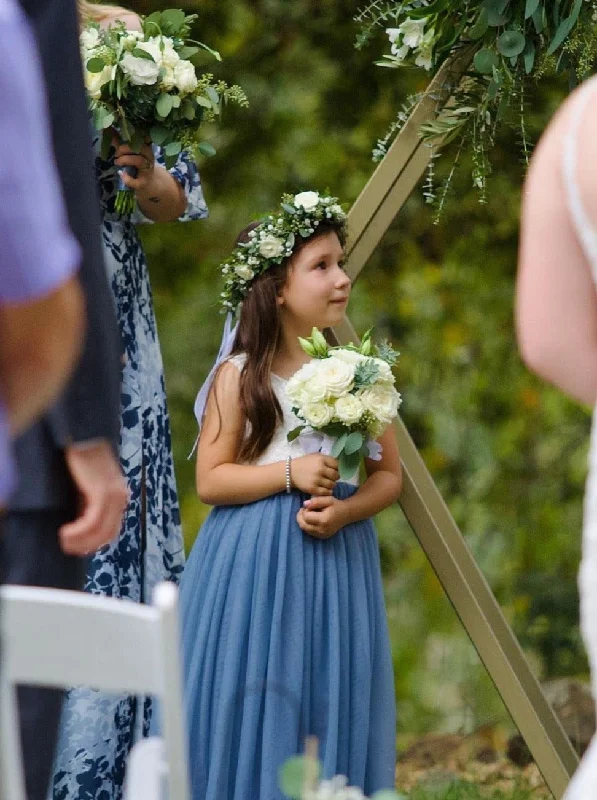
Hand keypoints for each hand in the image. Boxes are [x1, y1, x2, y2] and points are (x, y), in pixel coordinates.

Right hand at [59, 441, 128, 556]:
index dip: (93, 544)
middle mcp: (121, 497)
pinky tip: (65, 532)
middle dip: (86, 547)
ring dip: (80, 541)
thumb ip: (87, 504)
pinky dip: (79, 531)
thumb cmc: (81, 459)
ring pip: (100, 531)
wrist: (83, 434)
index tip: (75, 548)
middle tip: (66, 547)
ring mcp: (114, 495)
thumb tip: (78, 528)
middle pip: (108, 535)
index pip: (111, 531)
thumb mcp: (86, 486)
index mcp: (119, 496)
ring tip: (63, 540)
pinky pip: (92, 521)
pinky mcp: (102, 491)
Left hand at [113, 134, 155, 193]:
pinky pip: (137, 181)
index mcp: (146, 147)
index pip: (140, 137)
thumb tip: (108, 129)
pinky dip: (128, 179)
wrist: (150, 183)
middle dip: (125, 148)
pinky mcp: (144, 182)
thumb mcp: (130, 152)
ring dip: (126, 160)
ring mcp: (148, 169)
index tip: (116, 135)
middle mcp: (149, 157)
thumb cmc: (137, 164)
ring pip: (139, 160)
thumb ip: (120, 142)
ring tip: (117, 162)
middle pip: (140, 147)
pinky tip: (121, 174)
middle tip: (116, 154)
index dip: (128, 136)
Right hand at [290, 454, 338, 495]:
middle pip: (336, 475)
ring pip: (332, 484)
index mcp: (321, 459)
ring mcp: (317, 479)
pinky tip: (325, 489)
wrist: (290, 472)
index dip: (336, 468)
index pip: (337, 465)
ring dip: (331, 484)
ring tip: (327, 483)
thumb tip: (338, 465)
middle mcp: (320, 469)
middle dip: (335, 477)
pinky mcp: (313, 489)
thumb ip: (326, 459)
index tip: (333, 470)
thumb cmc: (304, 463)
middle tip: (331, 478)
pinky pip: (326, 492)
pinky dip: (328, 491)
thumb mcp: (315, 456)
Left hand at [296, 496, 346, 538]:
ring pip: (305, 529)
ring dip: (303, 521)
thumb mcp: (327, 499)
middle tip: (304, 509)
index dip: (304, 510)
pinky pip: (309, 532)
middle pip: (303, 525)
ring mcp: (322, 535)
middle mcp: (322, 530)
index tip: (309, 506)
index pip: (305, 517)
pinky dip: (307, 526)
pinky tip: (312, 519)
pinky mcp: (322, 537)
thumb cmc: (336, 505)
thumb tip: (304, 504)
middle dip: (300, 516)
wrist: (346, 514)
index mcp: (323, 520)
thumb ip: (315, 501)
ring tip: (309, 514)